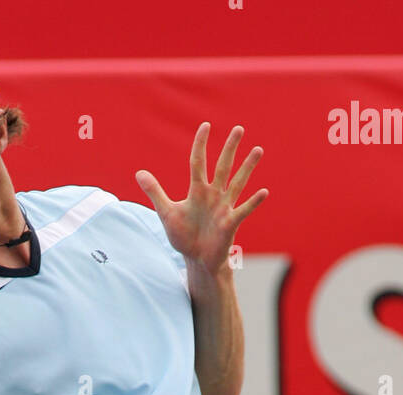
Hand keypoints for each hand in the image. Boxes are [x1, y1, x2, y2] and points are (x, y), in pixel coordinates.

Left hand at [135, 123, 267, 275]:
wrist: (197, 260)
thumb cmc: (184, 237)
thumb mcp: (167, 213)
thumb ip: (155, 192)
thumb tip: (139, 173)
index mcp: (198, 191)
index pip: (198, 162)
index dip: (200, 145)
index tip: (205, 126)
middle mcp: (213, 195)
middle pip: (222, 167)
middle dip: (230, 148)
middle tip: (238, 128)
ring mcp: (224, 208)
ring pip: (237, 183)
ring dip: (247, 167)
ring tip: (258, 149)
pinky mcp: (230, 223)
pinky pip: (243, 210)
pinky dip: (253, 202)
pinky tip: (263, 192)